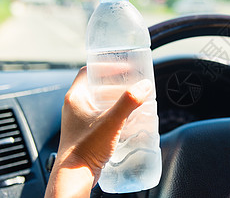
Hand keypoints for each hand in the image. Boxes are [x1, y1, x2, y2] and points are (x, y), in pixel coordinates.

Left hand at [45, 67, 151, 196]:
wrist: (75, 175)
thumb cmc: (86, 148)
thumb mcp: (111, 121)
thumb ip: (129, 102)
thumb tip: (144, 86)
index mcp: (75, 97)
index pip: (89, 70)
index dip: (107, 66)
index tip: (123, 66)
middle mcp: (75, 106)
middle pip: (96, 84)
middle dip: (115, 82)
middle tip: (131, 82)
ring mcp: (78, 119)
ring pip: (98, 100)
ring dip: (115, 97)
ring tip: (132, 98)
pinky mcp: (85, 131)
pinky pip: (100, 114)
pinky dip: (113, 111)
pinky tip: (126, 117)